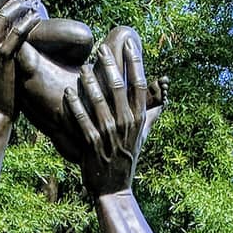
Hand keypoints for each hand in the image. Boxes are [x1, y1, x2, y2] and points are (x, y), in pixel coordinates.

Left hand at [65, 27, 164, 195]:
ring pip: (98, 101)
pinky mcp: (92, 145)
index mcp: (138, 120)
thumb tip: (164, 94)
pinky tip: (68, 92)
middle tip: (101, 48)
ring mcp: (109, 135)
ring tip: (82, 68)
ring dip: (89, 82)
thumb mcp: (143, 136)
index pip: (139, 85)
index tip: (129, 44)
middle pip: (118, 87)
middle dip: (109, 65)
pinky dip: (75, 105)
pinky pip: (82, 120)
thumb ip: (151, 114)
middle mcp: (125, 125)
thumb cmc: (128, 159)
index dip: (134, 62)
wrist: (114, 188)